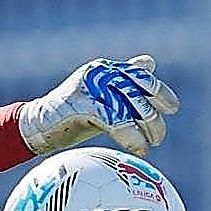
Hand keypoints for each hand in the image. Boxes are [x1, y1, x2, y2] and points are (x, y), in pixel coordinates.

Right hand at [17, 55, 179, 156]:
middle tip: (157, 138)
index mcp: (105, 70)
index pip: (141, 76)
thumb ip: (124, 84)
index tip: (172, 108)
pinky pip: (115, 119)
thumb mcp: (101, 98)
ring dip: (144, 129)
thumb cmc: (70, 116)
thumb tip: (150, 62)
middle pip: (138, 92)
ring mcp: (90, 86)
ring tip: (149, 146)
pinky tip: (137, 148)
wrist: (37, 127)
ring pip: (129, 106)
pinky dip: (129, 136)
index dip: (160, 91)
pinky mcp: (82, 102)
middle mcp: (100, 72)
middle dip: (152, 117)